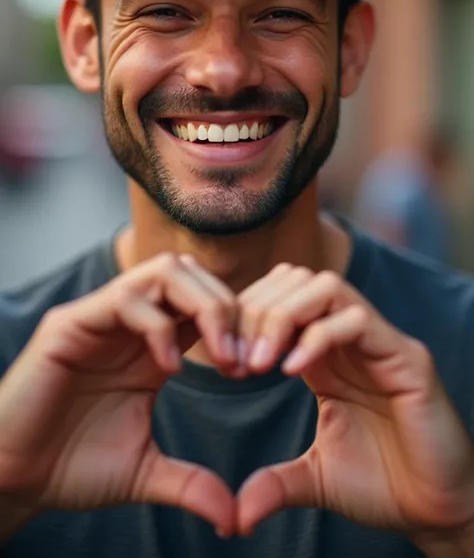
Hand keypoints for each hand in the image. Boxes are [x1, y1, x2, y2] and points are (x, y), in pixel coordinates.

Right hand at [0, 253, 236, 534]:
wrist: (14, 479)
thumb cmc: (71, 468)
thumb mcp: (145, 473)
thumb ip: (190, 483)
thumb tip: (234, 516)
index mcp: (152, 346)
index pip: (206, 303)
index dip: (241, 325)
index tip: (259, 369)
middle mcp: (130, 323)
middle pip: (194, 275)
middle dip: (229, 310)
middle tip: (244, 361)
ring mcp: (100, 318)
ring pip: (165, 271)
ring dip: (202, 306)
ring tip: (218, 357)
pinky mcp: (70, 325)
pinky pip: (124, 298)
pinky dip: (158, 324)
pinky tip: (169, 368)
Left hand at [236, 266, 473, 539]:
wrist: (436, 512)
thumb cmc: (383, 486)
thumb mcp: (314, 478)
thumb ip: (274, 482)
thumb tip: (237, 512)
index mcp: (326, 353)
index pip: (279, 299)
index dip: (243, 320)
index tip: (221, 361)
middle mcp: (351, 338)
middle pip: (295, 280)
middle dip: (255, 311)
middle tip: (236, 360)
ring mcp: (380, 342)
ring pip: (325, 286)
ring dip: (282, 316)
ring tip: (259, 363)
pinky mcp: (406, 358)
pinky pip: (357, 320)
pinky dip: (318, 336)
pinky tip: (291, 371)